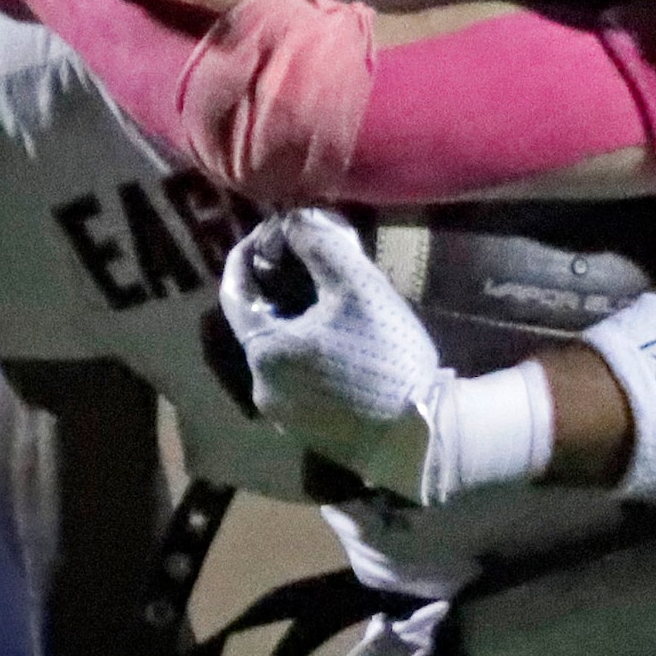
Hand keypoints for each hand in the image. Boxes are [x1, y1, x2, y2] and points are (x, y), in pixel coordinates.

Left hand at [221, 210, 438, 500]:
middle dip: (279, 286)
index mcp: (262, 351)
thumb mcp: (357, 288)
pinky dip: (308, 351)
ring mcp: (283, 415)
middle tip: (311, 261)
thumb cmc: (385, 359)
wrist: (420, 439)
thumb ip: (320, 244)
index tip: (278, 230)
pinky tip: (343, 342)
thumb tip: (293, 216)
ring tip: (331, 299)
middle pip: (258, 322)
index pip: (235, 290)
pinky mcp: (309, 431)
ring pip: (279, 351)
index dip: (250, 252)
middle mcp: (260, 387)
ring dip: (296, 320)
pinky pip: (297, 378)